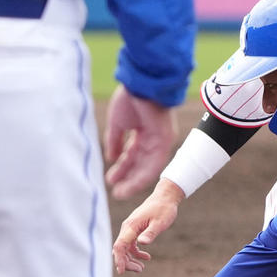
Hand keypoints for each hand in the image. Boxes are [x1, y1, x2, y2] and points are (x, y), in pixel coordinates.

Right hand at [103, 86, 178, 200]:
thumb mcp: (118, 123)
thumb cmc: (131, 98)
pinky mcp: (166, 140)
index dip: (123, 168)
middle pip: (141, 163)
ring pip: (148, 166)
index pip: (133, 155)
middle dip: (128, 177)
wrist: (141, 83)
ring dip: (134, 180)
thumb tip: (110, 158)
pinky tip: (131, 183)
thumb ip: (115, 141)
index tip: (111, 180)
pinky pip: (155, 162)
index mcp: (144, 132)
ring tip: (120, 193)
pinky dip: (143, 174)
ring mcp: (162, 140)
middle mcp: (154, 138)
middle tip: (116, 192)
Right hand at [113, 179, 184, 273]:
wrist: (165, 197)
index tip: (122, 271)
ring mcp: (130, 228)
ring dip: (131, 259)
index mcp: (131, 226)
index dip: (119, 259)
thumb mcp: (160, 222)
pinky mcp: (135, 229)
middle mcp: (127, 228)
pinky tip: (146, 257)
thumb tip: (142, 243)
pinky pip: (130, 244)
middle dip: (126, 262)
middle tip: (139, 270)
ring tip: (141, 268)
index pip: (120, 246)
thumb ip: (150, 232)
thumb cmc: (164, 209)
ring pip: (125, 248)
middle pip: (120, 249)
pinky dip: (136, 252)